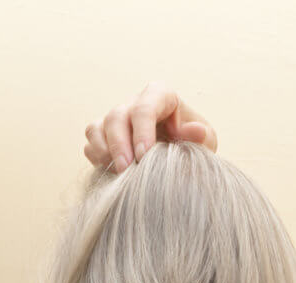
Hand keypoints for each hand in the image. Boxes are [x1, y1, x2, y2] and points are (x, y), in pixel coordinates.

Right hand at [84, 82, 217, 173]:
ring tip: (117, 172)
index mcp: (160, 96)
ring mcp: (116, 119)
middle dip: (119, 144)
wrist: (178, 161)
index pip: (145, 107)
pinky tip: (110, 172)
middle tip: (127, 170)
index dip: (142, 131)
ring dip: (103, 151)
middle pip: (116, 116)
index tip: (145, 156)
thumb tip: (195, 130)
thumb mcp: (205, 142)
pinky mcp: (103, 136)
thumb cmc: (192, 146)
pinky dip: (96, 157)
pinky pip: (90, 143)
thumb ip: (200, 137)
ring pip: (97, 127)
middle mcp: (134, 103)